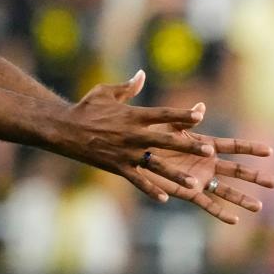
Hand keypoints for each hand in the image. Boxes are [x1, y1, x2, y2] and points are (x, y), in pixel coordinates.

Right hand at [59, 70, 213, 201]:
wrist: (63, 128)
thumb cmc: (85, 107)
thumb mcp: (105, 92)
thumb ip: (127, 87)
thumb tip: (142, 75)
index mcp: (132, 115)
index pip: (163, 115)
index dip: (182, 115)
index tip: (200, 115)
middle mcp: (132, 135)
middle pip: (166, 141)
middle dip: (188, 146)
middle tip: (209, 152)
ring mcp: (125, 153)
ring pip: (155, 165)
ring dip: (176, 175)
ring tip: (194, 184)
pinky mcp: (116, 166)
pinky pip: (136, 180)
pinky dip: (150, 189)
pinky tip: (164, 198)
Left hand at [139, 130, 273, 223]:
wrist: (137, 153)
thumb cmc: (153, 136)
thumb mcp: (171, 126)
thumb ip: (186, 119)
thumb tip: (200, 107)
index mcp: (206, 146)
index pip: (234, 147)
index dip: (251, 148)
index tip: (270, 151)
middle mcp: (207, 163)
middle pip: (236, 171)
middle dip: (255, 176)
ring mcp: (200, 179)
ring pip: (226, 190)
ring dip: (242, 198)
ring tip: (258, 207)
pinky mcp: (188, 192)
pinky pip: (206, 204)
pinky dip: (220, 212)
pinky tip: (234, 220)